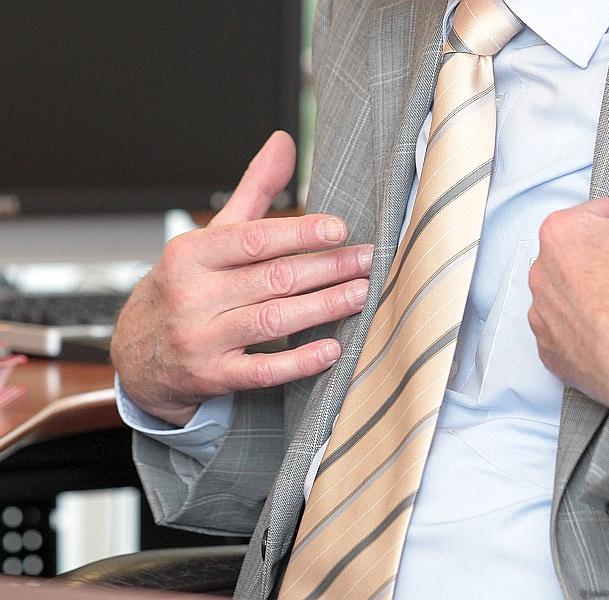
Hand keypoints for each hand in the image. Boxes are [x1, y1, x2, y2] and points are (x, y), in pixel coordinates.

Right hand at [111, 132, 372, 425]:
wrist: (137, 356)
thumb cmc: (185, 288)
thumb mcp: (211, 238)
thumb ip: (253, 192)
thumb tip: (285, 142)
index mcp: (191, 254)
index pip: (253, 239)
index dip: (299, 233)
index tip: (340, 229)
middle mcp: (192, 295)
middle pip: (272, 278)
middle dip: (327, 268)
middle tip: (368, 261)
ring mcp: (201, 339)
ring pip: (273, 320)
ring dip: (324, 307)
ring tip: (361, 295)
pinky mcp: (212, 377)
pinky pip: (263, 370)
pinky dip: (299, 360)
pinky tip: (333, 348)